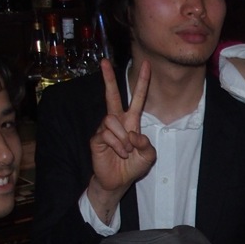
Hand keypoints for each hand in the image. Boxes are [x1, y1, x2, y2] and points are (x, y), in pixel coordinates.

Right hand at [87, 58, 156, 222]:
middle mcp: (117, 122)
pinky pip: (107, 134)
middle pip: (112, 96)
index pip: (137, 99)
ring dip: (123, 137)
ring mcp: (105, 129)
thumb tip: (134, 135)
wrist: (118, 181)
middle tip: (104, 62)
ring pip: (112, 120)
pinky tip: (120, 154)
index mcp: (131, 122)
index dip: (142, 83)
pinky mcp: (96, 139)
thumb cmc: (132, 166)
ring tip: (127, 151)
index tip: (147, 65)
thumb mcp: (148, 156)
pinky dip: (117, 145)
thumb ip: (147, 144)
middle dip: (109, 79)